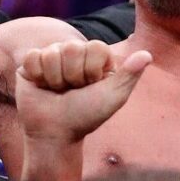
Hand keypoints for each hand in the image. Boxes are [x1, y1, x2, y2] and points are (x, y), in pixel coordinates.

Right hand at [16, 40, 150, 142]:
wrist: (54, 133)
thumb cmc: (85, 116)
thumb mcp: (113, 98)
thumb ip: (129, 75)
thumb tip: (148, 54)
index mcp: (96, 58)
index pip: (95, 47)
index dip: (92, 70)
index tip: (90, 87)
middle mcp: (75, 53)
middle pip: (72, 47)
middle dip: (72, 76)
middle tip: (72, 91)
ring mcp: (52, 56)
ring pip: (52, 52)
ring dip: (55, 79)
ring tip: (57, 91)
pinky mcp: (31, 63)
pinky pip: (33, 57)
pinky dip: (38, 76)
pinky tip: (42, 87)